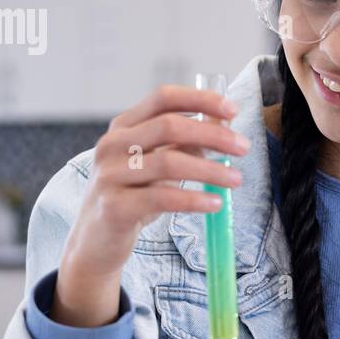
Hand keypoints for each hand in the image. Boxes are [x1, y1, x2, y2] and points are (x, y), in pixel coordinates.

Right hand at [52, 85, 249, 326]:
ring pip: (168, 163)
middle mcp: (112, 145)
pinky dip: (194, 199)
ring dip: (210, 169)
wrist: (96, 240)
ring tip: (236, 179)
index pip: (163, 98)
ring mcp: (110, 175)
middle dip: (213, 134)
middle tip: (243, 147)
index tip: (233, 109)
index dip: (200, 99)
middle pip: (169, 126)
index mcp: (124, 126)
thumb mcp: (158, 163)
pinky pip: (162, 198)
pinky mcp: (114, 207)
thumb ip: (186, 141)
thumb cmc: (134, 195)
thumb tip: (224, 121)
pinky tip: (216, 203)